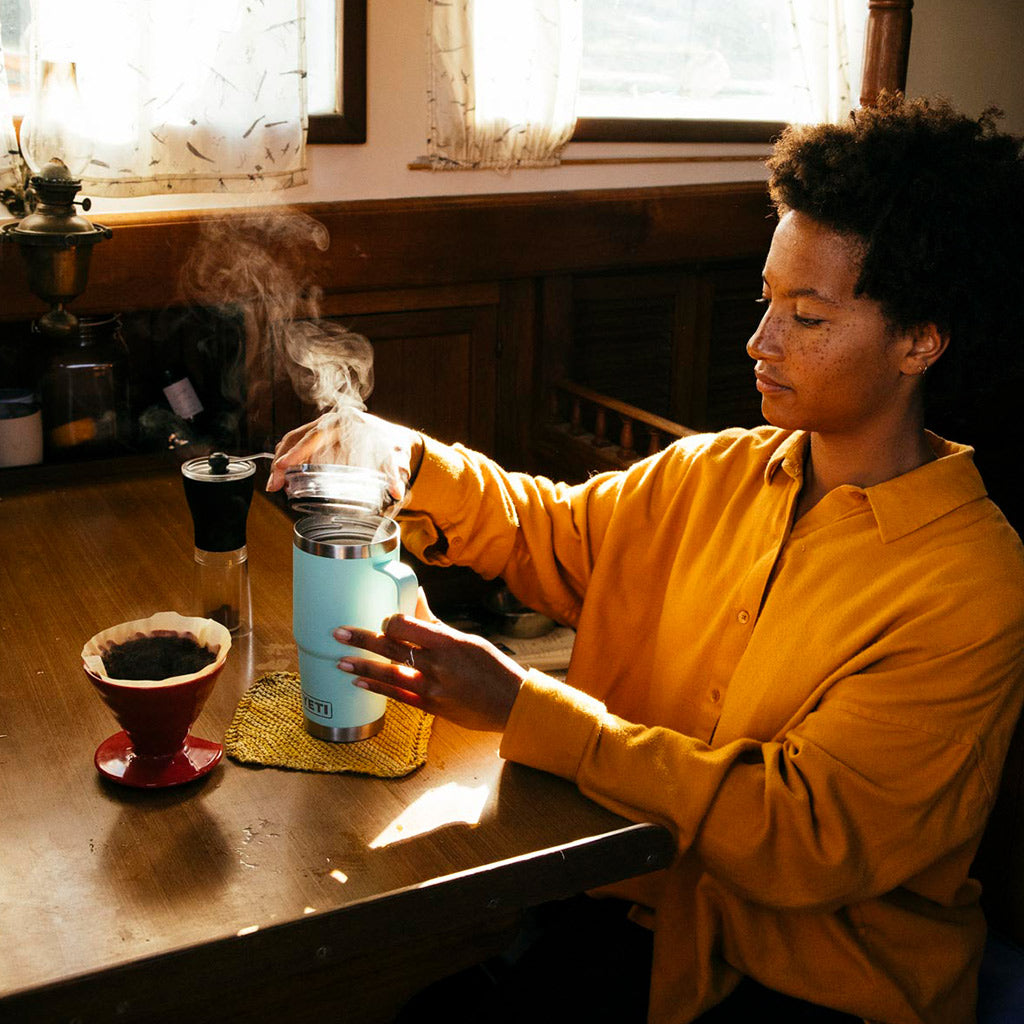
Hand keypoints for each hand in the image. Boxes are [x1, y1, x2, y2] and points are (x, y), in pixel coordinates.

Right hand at [266, 409, 422, 500]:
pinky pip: (298, 441)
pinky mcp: (319, 432)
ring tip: (274, 485)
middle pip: (298, 437)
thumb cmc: (391, 444)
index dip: (297, 453)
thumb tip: (397, 492)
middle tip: (273, 485)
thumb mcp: (393, 458)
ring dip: (280, 460)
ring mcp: (323, 424)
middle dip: (282, 461)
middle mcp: (332, 420)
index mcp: (346, 423)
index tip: (283, 467)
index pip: (315, 437)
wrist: (393, 435)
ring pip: (293, 438)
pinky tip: (283, 476)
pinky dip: (288, 457)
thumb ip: (394, 474)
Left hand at [334, 590, 525, 731]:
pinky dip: (378, 688)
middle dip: (362, 640)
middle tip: (338, 633)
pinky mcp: (431, 707)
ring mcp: (433, 688)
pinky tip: (360, 683)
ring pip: (389, 674)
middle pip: (391, 648)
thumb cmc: (493, 668)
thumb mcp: (467, 639)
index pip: (406, 626)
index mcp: (448, 642)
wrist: (512, 704)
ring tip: (340, 662)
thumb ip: (434, 621)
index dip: (388, 621)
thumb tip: (415, 595)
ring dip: (362, 667)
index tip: (382, 620)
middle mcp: (438, 665)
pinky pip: (398, 696)